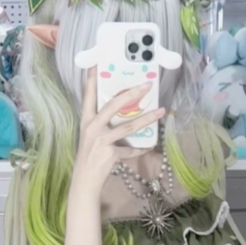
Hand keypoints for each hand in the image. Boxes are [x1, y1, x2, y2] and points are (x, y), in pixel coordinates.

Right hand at [72, 67, 165, 192]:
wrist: (84, 181)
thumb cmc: (90, 157)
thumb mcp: (91, 136)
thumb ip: (102, 123)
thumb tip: (122, 111)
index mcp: (86, 121)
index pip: (88, 96)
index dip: (93, 80)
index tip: (97, 64)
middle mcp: (92, 128)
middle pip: (113, 105)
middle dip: (131, 93)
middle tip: (146, 85)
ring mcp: (101, 141)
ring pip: (128, 126)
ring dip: (147, 118)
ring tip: (161, 111)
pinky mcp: (110, 154)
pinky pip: (131, 149)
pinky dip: (141, 148)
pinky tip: (149, 146)